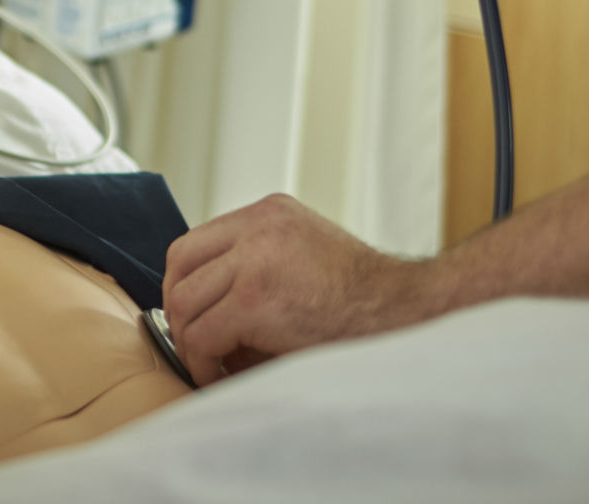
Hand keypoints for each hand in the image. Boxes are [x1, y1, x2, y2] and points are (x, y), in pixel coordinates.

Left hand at [162, 194, 427, 384]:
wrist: (409, 314)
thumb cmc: (365, 302)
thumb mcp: (306, 258)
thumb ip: (258, 264)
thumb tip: (204, 309)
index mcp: (270, 213)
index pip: (196, 242)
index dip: (185, 284)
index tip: (192, 315)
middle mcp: (258, 226)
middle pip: (180, 265)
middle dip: (179, 311)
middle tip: (193, 344)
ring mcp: (254, 259)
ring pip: (185, 302)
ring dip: (190, 341)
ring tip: (211, 366)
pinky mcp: (253, 300)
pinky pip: (203, 335)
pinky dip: (202, 362)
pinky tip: (220, 376)